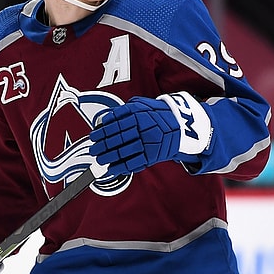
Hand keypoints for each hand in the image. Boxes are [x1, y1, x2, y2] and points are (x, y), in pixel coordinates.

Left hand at [89, 91, 211, 176]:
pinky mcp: (152, 155)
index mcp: (137, 114)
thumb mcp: (141, 105)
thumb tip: (105, 118)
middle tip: (93, 150)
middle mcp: (141, 128)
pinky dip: (120, 167)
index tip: (93, 136)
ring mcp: (147, 142)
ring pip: (122, 152)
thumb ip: (124, 110)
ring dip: (108, 157)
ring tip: (99, 160)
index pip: (114, 124)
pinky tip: (111, 169)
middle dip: (102, 146)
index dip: (101, 132)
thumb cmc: (157, 115)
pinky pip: (133, 163)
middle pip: (116, 139)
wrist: (180, 124)